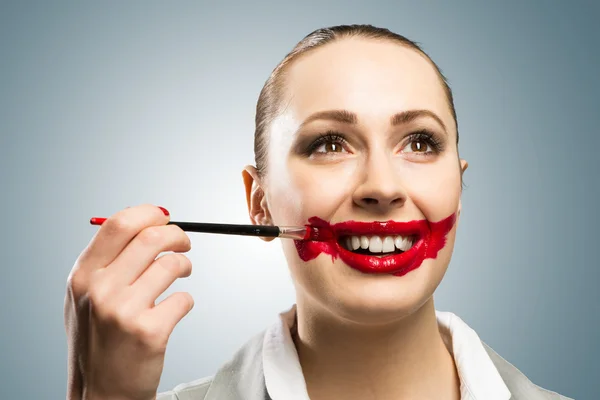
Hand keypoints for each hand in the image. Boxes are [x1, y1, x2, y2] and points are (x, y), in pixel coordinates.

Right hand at [64, 204, 193, 399]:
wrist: (102, 392)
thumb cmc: (98, 341)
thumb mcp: (85, 296)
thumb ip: (108, 260)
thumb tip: (148, 222)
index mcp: (83, 275)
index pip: (119, 224)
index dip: (149, 214)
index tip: (164, 218)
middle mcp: (99, 290)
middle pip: (151, 237)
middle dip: (177, 234)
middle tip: (183, 243)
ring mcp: (124, 311)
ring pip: (172, 265)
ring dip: (185, 266)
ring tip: (181, 274)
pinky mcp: (149, 332)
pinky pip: (184, 298)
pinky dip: (185, 301)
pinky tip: (172, 311)